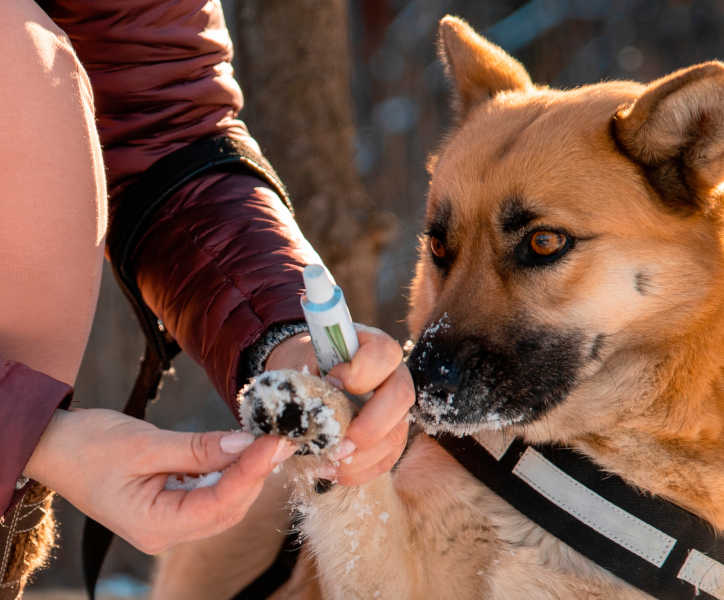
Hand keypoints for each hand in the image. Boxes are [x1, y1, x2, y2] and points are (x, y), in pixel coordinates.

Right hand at [23, 408, 296, 553]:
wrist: (55, 447)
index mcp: (153, 525)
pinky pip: (210, 494)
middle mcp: (165, 532)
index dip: (251, 473)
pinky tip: (241, 451)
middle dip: (256, 475)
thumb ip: (197, 449)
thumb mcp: (145, 443)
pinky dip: (229, 472)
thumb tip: (244, 444)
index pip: (217, 504)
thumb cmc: (89, 446)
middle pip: (227, 509)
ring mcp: (169, 522)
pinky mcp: (172, 505)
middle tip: (279, 440)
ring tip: (267, 443)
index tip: (274, 443)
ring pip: (223, 503)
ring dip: (247, 474)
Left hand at [266, 325, 414, 484]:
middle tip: (340, 441)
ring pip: (396, 434)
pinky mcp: (389, 438)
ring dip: (362, 456)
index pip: (384, 354)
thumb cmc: (309, 366)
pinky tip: (332, 470)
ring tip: (328, 460)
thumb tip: (303, 415)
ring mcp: (395, 409)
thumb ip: (307, 379)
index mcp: (374, 347)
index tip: (332, 379)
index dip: (361, 371)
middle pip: (401, 396)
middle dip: (371, 424)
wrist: (310, 378)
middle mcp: (393, 376)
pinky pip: (385, 459)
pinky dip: (359, 470)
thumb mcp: (304, 361)